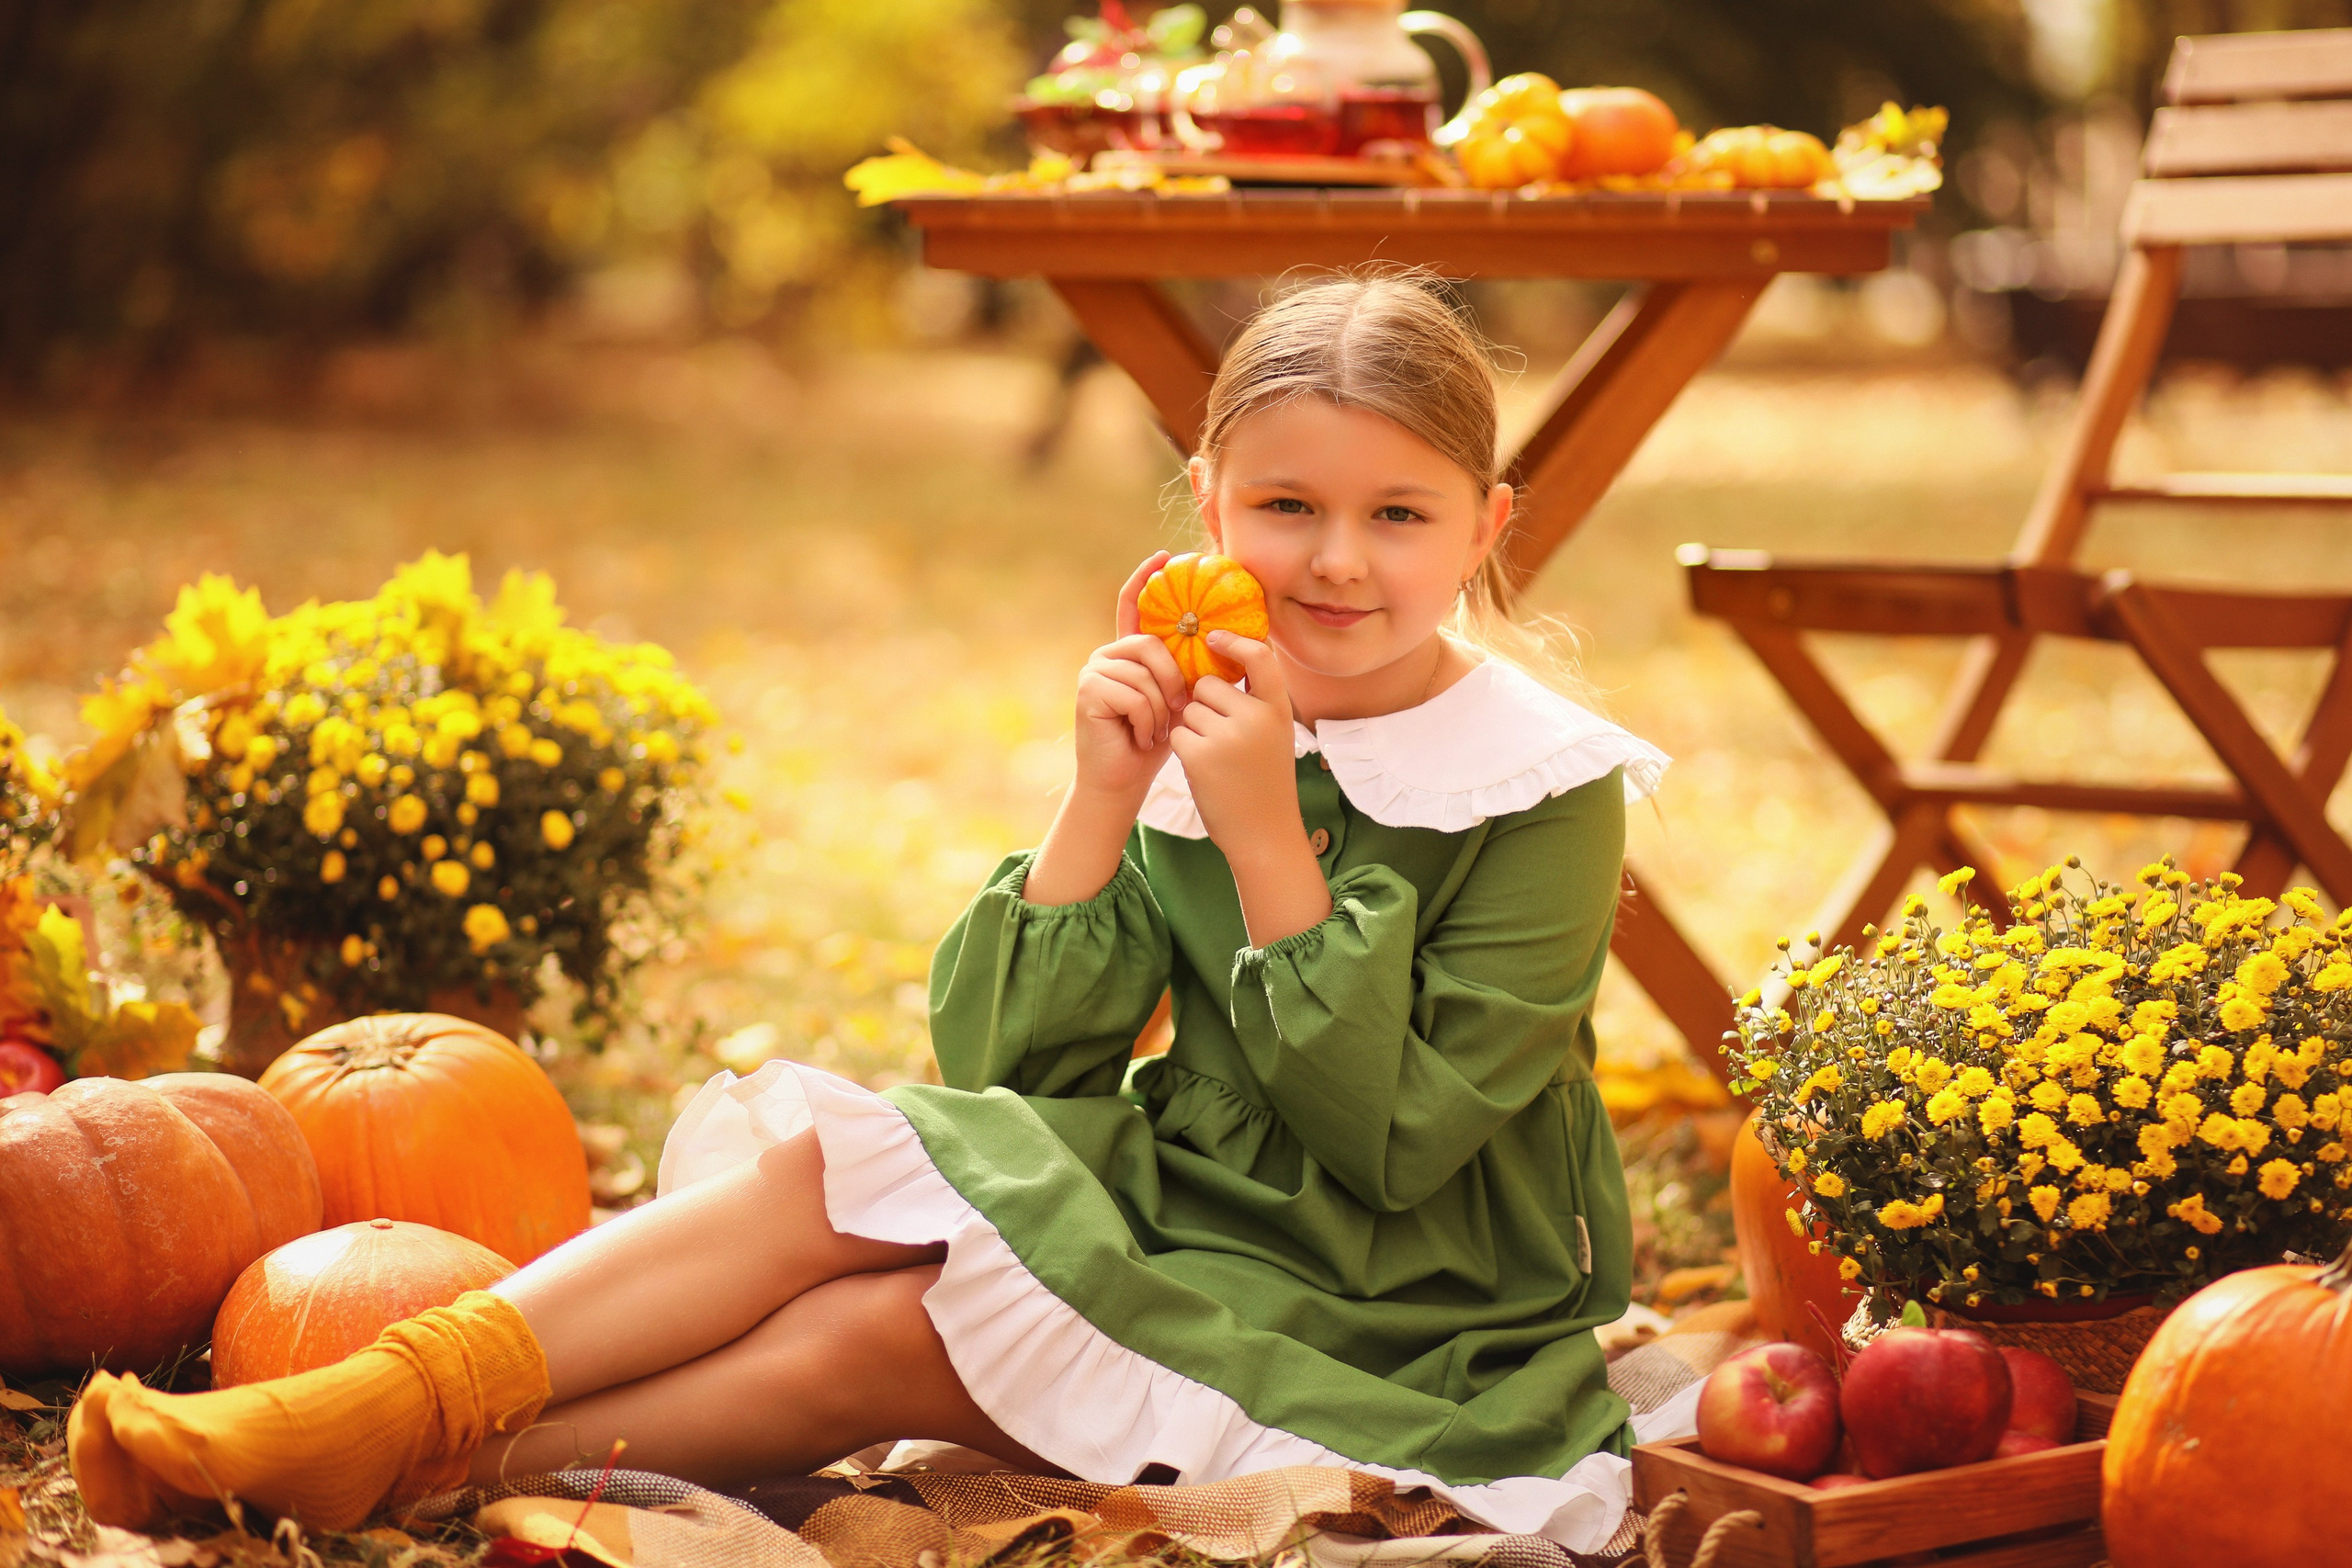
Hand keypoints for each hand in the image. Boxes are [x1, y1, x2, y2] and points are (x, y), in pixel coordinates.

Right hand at [1025, 553, 1189, 906]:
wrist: (1123, 779)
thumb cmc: (1155, 742)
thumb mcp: (1179, 701)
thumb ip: (1186, 670)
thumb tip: (1219, 637)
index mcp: (1129, 654)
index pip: (1134, 607)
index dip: (1146, 579)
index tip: (1165, 556)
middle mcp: (1108, 655)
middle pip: (1151, 645)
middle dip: (1172, 682)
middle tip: (1175, 713)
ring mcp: (1094, 670)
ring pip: (1145, 673)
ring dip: (1160, 709)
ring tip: (1154, 730)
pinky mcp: (1088, 690)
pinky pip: (1133, 693)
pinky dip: (1146, 720)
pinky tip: (1139, 737)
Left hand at [1171, 632, 1332, 945]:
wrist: (1264, 834)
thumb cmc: (1264, 782)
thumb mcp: (1273, 736)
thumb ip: (1254, 703)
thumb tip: (1219, 663)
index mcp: (1277, 709)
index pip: (1259, 657)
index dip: (1234, 642)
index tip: (1214, 638)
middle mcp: (1255, 718)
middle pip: (1208, 685)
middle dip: (1204, 704)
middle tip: (1219, 737)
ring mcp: (1227, 736)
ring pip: (1189, 709)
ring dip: (1192, 728)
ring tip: (1215, 758)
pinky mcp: (1199, 756)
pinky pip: (1177, 732)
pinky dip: (1182, 747)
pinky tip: (1201, 768)